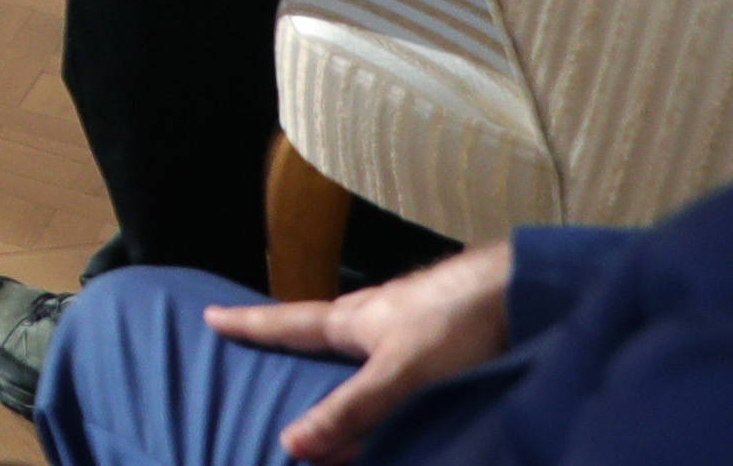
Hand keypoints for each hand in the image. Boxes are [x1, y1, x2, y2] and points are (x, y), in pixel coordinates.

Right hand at [204, 242, 517, 462]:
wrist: (522, 287)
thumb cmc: (455, 324)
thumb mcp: (398, 376)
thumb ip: (351, 412)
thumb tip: (290, 446)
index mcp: (352, 318)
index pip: (287, 323)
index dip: (249, 324)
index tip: (210, 314)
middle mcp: (374, 312)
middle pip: (319, 324)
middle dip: (289, 334)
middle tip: (258, 338)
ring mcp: (409, 316)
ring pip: (359, 336)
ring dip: (335, 352)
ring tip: (321, 362)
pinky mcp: (441, 325)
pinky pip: (392, 346)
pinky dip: (376, 361)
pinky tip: (391, 372)